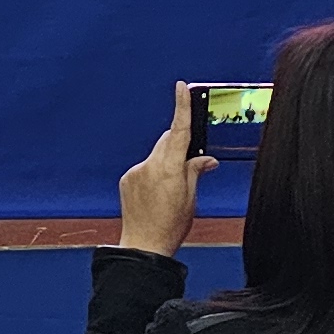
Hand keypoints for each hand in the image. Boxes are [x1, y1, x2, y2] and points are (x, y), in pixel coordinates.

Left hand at [115, 82, 214, 258]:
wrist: (144, 245)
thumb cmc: (170, 226)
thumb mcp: (191, 199)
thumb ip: (196, 172)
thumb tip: (206, 160)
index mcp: (170, 168)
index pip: (179, 130)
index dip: (181, 107)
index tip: (181, 88)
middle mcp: (150, 165)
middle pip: (167, 141)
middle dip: (179, 145)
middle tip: (191, 162)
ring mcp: (136, 171)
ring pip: (156, 155)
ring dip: (165, 162)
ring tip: (170, 188)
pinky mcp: (126, 179)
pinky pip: (144, 167)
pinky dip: (153, 173)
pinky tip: (156, 194)